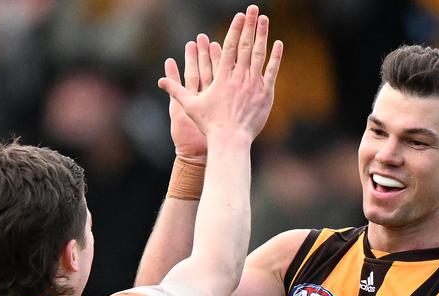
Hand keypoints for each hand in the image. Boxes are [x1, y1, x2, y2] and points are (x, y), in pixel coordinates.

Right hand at [158, 5, 282, 142]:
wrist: (230, 140)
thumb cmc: (210, 125)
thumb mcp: (190, 106)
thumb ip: (176, 91)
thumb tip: (160, 82)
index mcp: (222, 76)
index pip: (229, 46)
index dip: (235, 29)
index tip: (239, 15)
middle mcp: (239, 76)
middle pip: (245, 45)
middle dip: (249, 24)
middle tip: (253, 8)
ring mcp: (254, 84)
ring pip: (259, 54)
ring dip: (262, 35)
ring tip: (264, 19)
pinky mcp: (265, 94)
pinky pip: (272, 71)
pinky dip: (275, 57)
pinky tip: (278, 43)